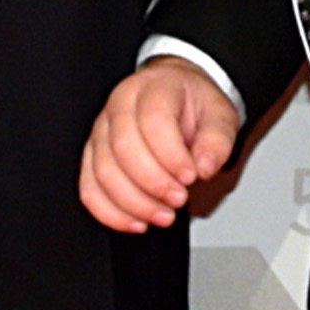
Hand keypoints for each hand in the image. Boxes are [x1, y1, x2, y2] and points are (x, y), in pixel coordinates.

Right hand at [79, 60, 245, 233]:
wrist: (178, 98)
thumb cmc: (195, 107)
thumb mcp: (220, 116)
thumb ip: (217, 141)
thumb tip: (205, 167)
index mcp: (154, 87)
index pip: (153, 120)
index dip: (171, 155)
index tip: (191, 176)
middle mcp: (120, 105)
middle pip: (123, 148)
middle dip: (153, 183)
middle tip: (179, 199)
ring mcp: (102, 130)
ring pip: (103, 171)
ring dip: (134, 202)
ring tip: (163, 215)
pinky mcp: (93, 155)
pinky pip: (89, 188)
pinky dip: (110, 212)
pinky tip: (136, 221)